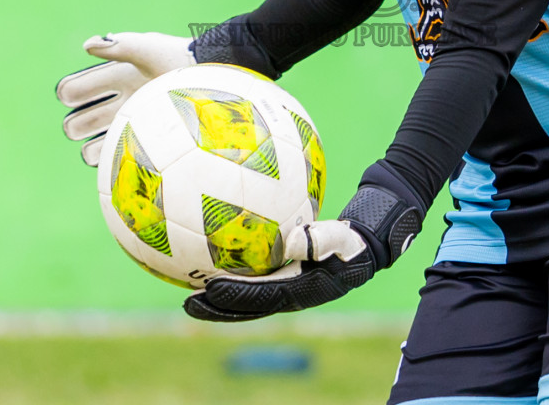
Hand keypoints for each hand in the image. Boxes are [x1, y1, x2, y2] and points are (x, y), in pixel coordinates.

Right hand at [58, 32, 195, 165]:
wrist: (210, 83)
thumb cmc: (179, 62)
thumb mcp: (148, 49)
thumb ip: (119, 46)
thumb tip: (86, 45)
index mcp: (117, 79)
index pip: (78, 89)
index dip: (70, 92)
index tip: (69, 95)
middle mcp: (121, 103)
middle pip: (79, 122)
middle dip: (76, 124)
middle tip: (80, 126)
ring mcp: (133, 125)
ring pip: (92, 146)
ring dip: (88, 147)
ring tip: (94, 149)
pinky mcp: (143, 145)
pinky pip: (115, 160)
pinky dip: (109, 161)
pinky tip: (116, 158)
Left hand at [184, 184, 421, 321]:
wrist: (360, 249)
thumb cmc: (351, 244)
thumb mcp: (344, 240)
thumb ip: (322, 239)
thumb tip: (290, 240)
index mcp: (299, 291)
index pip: (261, 297)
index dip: (236, 295)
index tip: (211, 289)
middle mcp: (286, 296)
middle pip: (246, 307)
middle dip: (217, 308)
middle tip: (188, 304)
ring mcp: (281, 290)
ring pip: (244, 300)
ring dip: (217, 300)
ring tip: (188, 293)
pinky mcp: (279, 280)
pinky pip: (249, 282)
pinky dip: (229, 278)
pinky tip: (207, 265)